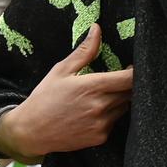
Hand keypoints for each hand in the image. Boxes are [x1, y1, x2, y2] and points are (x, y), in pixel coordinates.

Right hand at [0, 26, 133, 161]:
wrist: (31, 131)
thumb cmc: (45, 98)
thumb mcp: (61, 70)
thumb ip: (84, 51)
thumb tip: (97, 28)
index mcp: (93, 86)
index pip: (130, 79)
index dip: (136, 72)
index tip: (131, 68)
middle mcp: (101, 106)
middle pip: (130, 93)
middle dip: (127, 86)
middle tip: (116, 80)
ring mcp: (102, 124)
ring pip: (124, 107)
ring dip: (120, 100)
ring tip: (102, 96)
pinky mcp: (101, 137)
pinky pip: (115, 122)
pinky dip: (111, 116)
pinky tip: (95, 112)